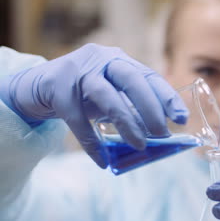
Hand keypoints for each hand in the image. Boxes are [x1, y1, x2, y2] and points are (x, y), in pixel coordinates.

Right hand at [0, 43, 187, 167]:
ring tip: (140, 145)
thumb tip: (160, 133)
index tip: (182, 118)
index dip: (167, 97)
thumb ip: (131, 108)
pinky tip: (102, 161)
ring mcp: (77, 71)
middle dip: (151, 108)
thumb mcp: (111, 95)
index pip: (149, 76)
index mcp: (119, 60)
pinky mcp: (56, 88)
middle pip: (132, 80)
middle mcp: (101, 60)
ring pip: (108, 98)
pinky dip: (91, 143)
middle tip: (163, 133)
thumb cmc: (83, 93)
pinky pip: (77, 120)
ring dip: (127, 124)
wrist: (37, 86)